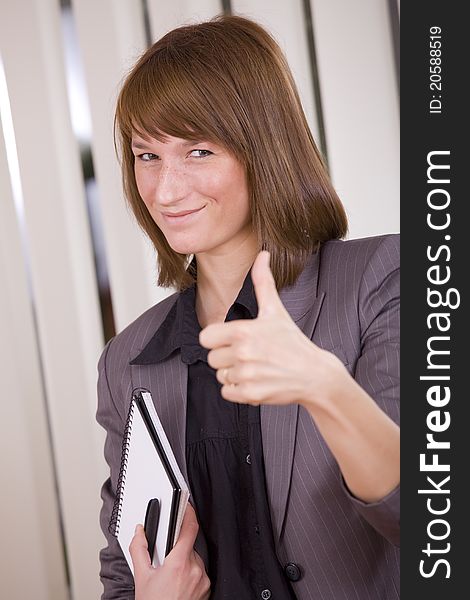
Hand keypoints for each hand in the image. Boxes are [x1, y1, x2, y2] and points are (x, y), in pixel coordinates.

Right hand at [129, 503, 209, 599]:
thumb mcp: (141, 577)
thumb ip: (139, 549)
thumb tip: (140, 532)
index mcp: (178, 563)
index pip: (190, 528)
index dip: (189, 513)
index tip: (185, 506)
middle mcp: (195, 570)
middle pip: (189, 544)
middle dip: (177, 547)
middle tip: (165, 559)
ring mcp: (203, 580)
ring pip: (194, 558)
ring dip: (184, 561)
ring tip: (170, 577)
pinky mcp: (207, 588)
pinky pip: (200, 571)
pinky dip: (190, 572)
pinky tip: (179, 584)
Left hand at [199, 251, 345, 408]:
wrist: (315, 374)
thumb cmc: (293, 342)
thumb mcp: (275, 310)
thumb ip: (263, 282)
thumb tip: (262, 255)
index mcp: (244, 331)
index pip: (206, 337)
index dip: (217, 339)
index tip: (231, 340)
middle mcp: (243, 353)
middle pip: (212, 359)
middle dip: (227, 358)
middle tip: (248, 355)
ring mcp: (247, 375)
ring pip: (220, 376)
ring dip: (233, 374)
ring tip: (255, 367)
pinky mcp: (250, 394)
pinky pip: (227, 392)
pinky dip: (238, 390)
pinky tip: (256, 381)